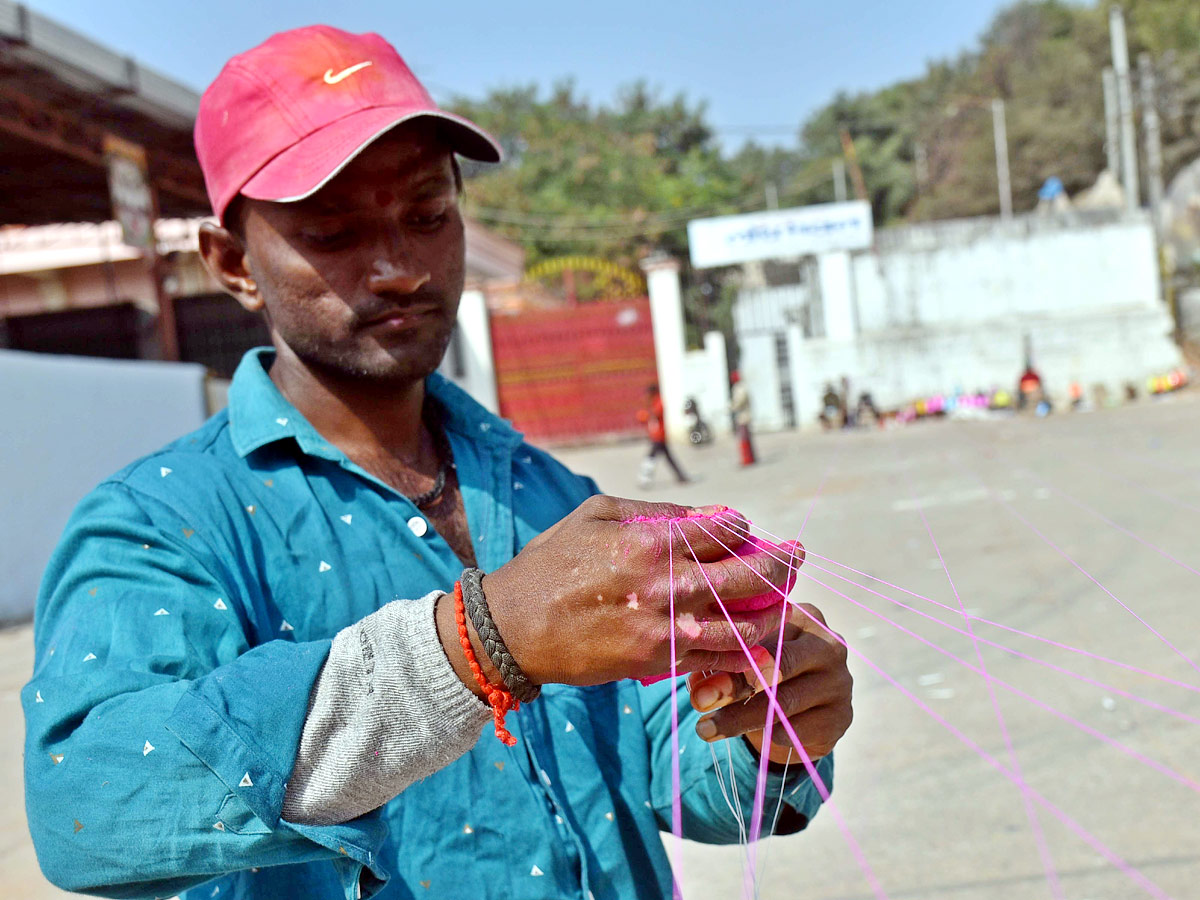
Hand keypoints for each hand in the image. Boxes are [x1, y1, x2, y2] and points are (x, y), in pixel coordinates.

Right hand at [473, 496, 800, 686]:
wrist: (514, 627)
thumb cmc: (553, 562)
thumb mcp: (597, 514)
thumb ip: (655, 512)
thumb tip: (705, 515)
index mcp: (650, 540)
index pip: (722, 528)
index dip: (743, 526)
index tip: (746, 528)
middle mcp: (664, 583)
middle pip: (746, 573)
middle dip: (780, 563)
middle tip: (796, 556)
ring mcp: (664, 626)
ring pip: (742, 623)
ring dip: (772, 612)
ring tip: (788, 603)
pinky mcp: (657, 661)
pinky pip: (716, 659)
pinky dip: (745, 653)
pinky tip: (761, 644)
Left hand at [687, 602, 852, 764]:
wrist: (801, 709)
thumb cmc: (764, 672)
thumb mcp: (742, 659)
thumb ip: (722, 664)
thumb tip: (697, 687)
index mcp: (802, 616)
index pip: (764, 634)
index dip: (727, 659)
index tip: (696, 688)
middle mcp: (828, 643)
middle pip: (778, 665)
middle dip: (733, 689)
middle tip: (699, 705)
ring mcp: (840, 680)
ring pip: (785, 703)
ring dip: (740, 720)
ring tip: (706, 730)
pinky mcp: (843, 715)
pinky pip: (800, 729)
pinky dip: (771, 736)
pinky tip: (755, 738)